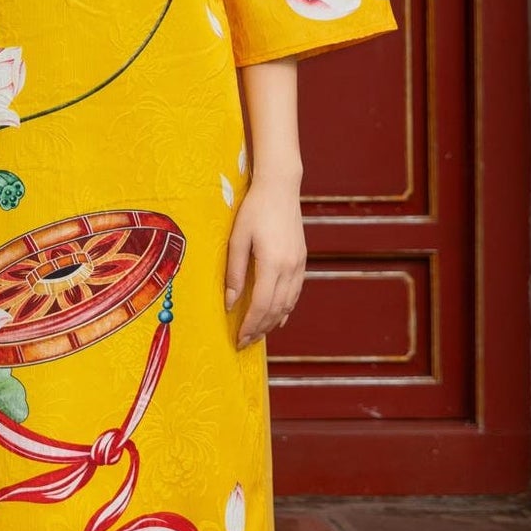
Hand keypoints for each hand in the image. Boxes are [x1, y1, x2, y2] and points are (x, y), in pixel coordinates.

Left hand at [224, 177, 305, 350]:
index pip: (260, 305)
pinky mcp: (301, 260)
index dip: (250, 326)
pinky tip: (277, 317)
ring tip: (258, 334)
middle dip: (260, 329)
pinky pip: (295, 293)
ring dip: (273, 322)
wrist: (280, 187)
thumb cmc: (254, 209)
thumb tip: (229, 303)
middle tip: (245, 342)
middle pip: (275, 309)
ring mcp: (299, 264)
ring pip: (288, 304)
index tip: (239, 339)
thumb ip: (234, 273)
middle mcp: (290, 268)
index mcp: (272, 263)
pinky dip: (285, 308)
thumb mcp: (237, 239)